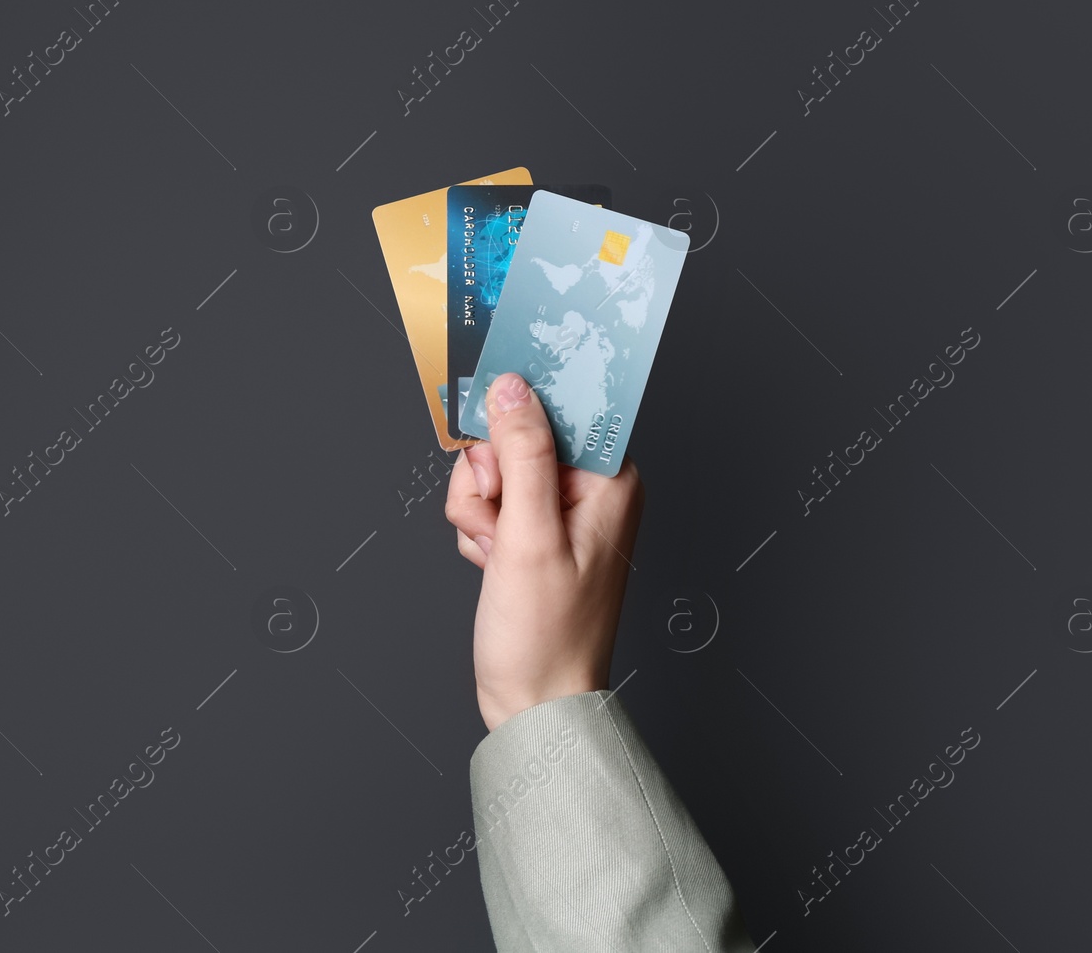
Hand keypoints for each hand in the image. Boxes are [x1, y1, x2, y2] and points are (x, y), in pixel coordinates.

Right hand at [445, 372, 644, 731]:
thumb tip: (511, 388)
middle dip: (492, 474)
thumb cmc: (548, 635)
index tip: (490, 419)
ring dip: (479, 507)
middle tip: (498, 516)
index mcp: (611, 480)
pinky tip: (492, 562)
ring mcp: (560, 511)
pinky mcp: (533, 531)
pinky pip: (488, 500)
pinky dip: (479, 529)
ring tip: (496, 551)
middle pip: (519, 433)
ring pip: (494, 467)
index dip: (521, 410)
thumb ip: (523, 455)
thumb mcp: (530, 537)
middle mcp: (591, 489)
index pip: (566, 404)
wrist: (534, 703)